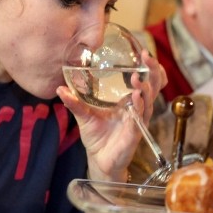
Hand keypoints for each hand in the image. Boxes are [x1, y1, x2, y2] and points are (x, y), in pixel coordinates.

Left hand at [59, 49, 167, 180]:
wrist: (99, 160)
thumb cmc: (97, 136)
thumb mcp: (84, 115)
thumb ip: (74, 102)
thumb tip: (60, 88)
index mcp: (128, 101)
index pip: (143, 80)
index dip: (148, 67)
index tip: (144, 52)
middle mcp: (137, 108)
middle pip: (152, 87)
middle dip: (153, 72)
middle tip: (147, 58)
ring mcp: (138, 120)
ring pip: (148, 102)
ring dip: (144, 89)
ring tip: (137, 79)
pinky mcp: (135, 133)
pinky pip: (140, 119)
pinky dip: (139, 108)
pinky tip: (136, 98)